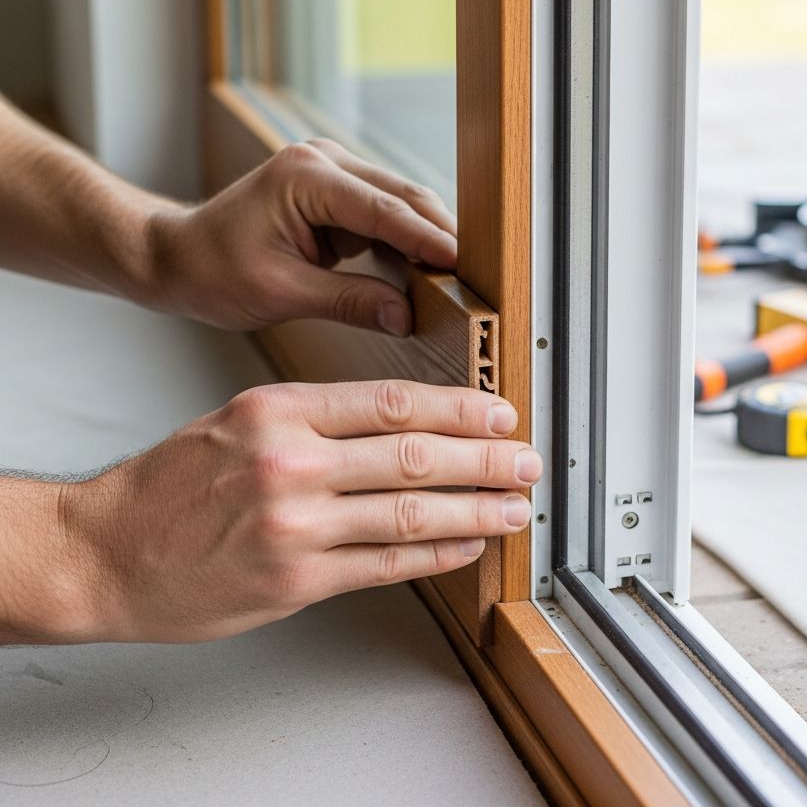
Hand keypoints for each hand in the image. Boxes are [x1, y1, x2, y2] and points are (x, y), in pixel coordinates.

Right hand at [59, 381, 539, 642]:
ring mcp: (296, 524)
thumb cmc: (171, 484)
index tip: (498, 414)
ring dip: (476, 510)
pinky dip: (436, 552)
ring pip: (411, 511)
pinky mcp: (295, 580)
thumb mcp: (239, 420)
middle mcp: (292, 462)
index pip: (393, 402)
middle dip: (485, 459)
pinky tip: (466, 545)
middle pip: (416, 454)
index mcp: (280, 411)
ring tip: (513, 508)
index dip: (458, 409)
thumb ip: (317, 421)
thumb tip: (400, 426)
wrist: (105, 550)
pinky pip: (385, 563)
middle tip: (525, 459)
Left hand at [149, 139, 456, 332]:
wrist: (176, 255)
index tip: (463, 265)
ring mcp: (330, 171)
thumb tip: (405, 315)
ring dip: (426, 238)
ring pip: (399, 203)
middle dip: (439, 236)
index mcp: (304, 178)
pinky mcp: (335, 191)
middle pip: (402, 197)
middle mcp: (322, 162)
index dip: (428, 239)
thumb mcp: (280, 293)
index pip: (384, 209)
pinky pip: (383, 214)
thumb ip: (348, 301)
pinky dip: (405, 240)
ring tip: (458, 277)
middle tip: (474, 276)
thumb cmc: (212, 270)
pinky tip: (425, 269)